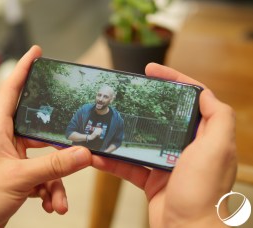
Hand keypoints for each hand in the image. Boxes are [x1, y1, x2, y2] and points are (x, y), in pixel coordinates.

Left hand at [0, 46, 90, 227]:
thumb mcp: (18, 178)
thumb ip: (53, 166)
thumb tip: (82, 154)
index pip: (11, 91)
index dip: (23, 69)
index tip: (36, 53)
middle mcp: (9, 140)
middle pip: (41, 128)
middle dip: (59, 141)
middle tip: (75, 139)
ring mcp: (17, 158)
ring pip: (48, 160)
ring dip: (56, 182)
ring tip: (57, 200)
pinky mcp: (23, 175)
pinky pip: (45, 177)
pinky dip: (51, 192)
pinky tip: (51, 204)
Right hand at [92, 63, 236, 227]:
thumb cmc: (203, 193)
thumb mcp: (217, 149)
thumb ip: (218, 118)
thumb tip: (205, 93)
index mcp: (204, 136)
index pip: (190, 98)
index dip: (173, 79)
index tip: (152, 69)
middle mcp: (187, 147)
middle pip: (164, 115)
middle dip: (145, 102)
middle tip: (126, 91)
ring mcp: (168, 163)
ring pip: (143, 140)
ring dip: (123, 133)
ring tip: (106, 122)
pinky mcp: (152, 178)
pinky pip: (130, 165)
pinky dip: (114, 161)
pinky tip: (99, 157)